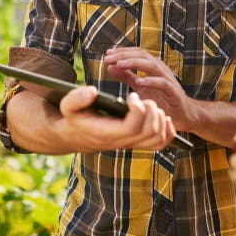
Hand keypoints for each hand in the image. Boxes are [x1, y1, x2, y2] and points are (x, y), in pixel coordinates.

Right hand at [57, 86, 175, 151]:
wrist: (77, 135)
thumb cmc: (74, 117)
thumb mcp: (67, 106)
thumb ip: (76, 98)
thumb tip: (92, 91)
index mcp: (106, 133)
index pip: (132, 128)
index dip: (138, 110)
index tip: (131, 95)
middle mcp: (122, 142)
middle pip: (149, 131)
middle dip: (151, 110)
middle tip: (142, 98)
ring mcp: (131, 144)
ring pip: (157, 138)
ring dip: (160, 118)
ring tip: (150, 104)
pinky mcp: (138, 143)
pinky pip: (161, 143)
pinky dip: (168, 130)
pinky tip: (164, 116)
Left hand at [103, 47, 195, 130]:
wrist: (183, 114)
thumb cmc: (162, 99)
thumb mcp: (141, 86)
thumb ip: (127, 76)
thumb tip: (111, 67)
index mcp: (152, 66)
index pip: (137, 53)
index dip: (122, 51)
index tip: (107, 53)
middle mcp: (160, 69)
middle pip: (142, 55)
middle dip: (124, 55)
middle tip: (108, 58)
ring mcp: (168, 79)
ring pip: (151, 65)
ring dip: (134, 63)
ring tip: (120, 65)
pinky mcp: (174, 92)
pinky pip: (163, 83)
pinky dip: (151, 81)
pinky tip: (139, 82)